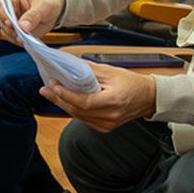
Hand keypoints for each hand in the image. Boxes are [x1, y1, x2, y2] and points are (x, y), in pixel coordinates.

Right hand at [0, 0, 63, 44]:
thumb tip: (23, 26)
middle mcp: (7, 9)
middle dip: (11, 29)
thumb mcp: (44, 6)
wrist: (54, 10)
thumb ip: (33, 15)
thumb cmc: (48, 2)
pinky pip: (12, 38)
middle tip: (22, 34)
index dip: (5, 16)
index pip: (2, 6)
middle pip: (2, 21)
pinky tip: (28, 40)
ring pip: (6, 32)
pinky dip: (19, 41)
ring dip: (15, 36)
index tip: (12, 24)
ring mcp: (10, 21)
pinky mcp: (15, 31)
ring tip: (27, 38)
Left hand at [38, 61, 156, 131]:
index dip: (66, 94)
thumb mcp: (111, 71)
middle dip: (59, 99)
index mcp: (114, 101)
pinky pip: (84, 119)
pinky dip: (74, 110)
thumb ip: (89, 69)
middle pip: (78, 110)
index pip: (84, 101)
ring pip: (78, 116)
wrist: (148, 98)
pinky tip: (66, 101)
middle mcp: (110, 116)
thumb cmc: (133, 83)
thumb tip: (70, 65)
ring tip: (52, 94)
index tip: (54, 85)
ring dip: (64, 105)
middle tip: (46, 89)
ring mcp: (107, 124)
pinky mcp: (105, 127)